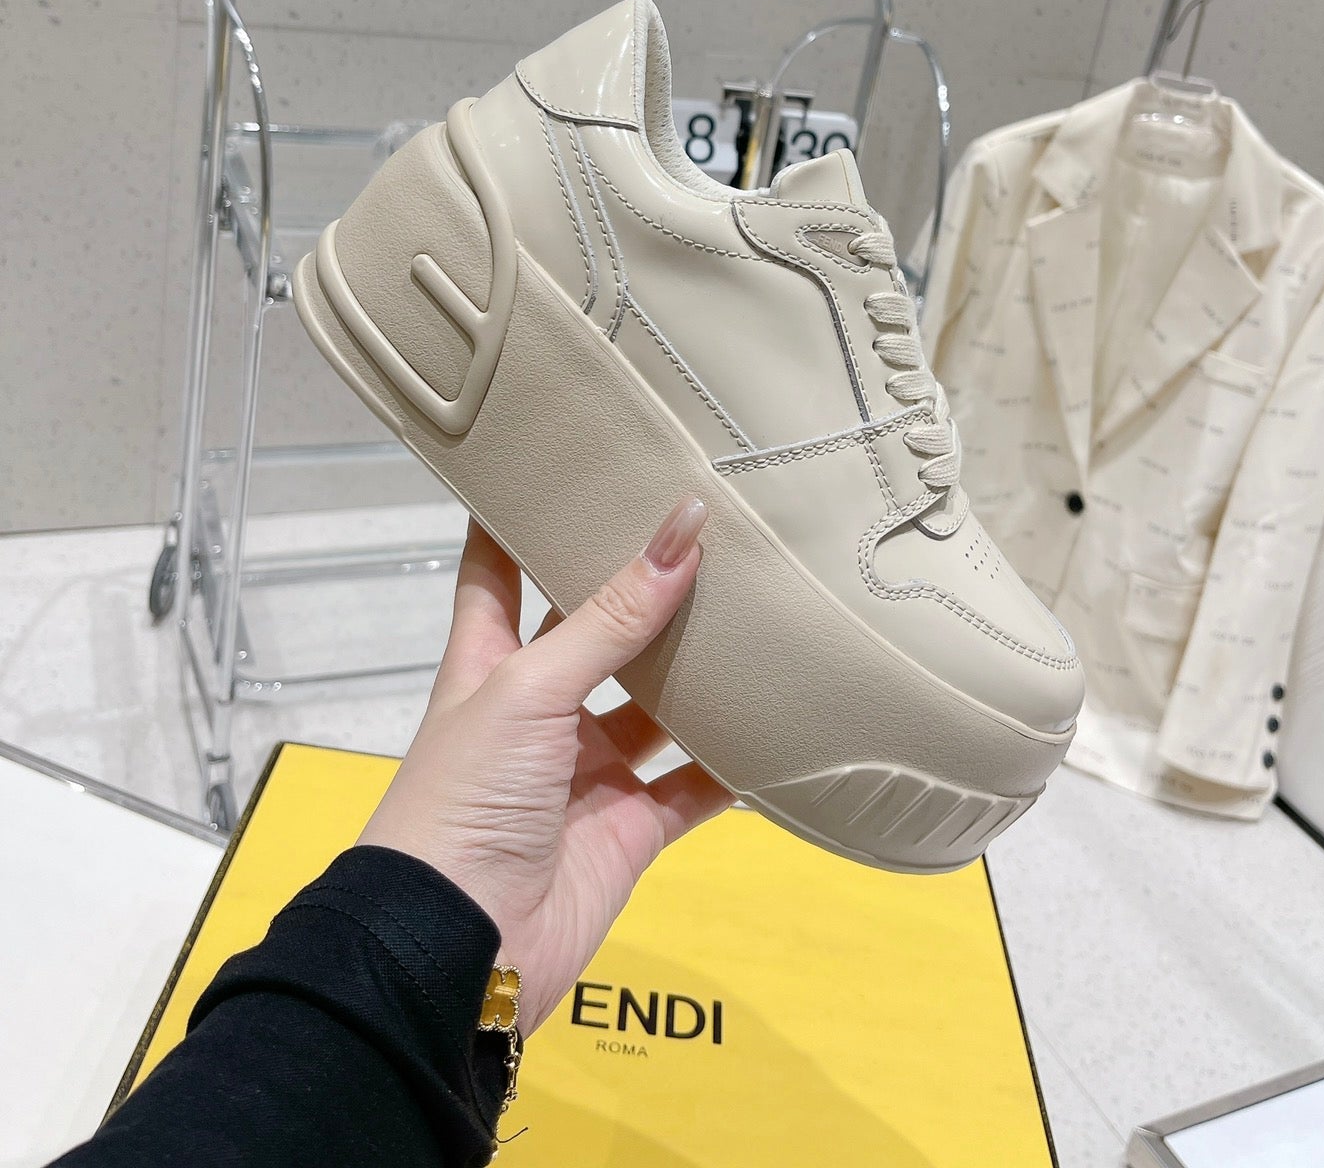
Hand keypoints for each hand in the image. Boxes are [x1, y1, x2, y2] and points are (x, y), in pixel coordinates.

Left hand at [360, 497, 731, 1033]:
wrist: (459, 948)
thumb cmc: (463, 799)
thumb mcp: (529, 689)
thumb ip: (611, 617)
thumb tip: (683, 527)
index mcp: (488, 664)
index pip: (497, 571)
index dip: (517, 518)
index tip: (557, 459)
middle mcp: (537, 709)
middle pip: (593, 632)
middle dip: (638, 588)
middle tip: (703, 522)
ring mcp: (584, 771)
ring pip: (651, 705)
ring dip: (696, 669)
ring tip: (758, 606)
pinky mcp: (627, 831)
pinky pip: (691, 788)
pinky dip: (733, 762)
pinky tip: (779, 722)